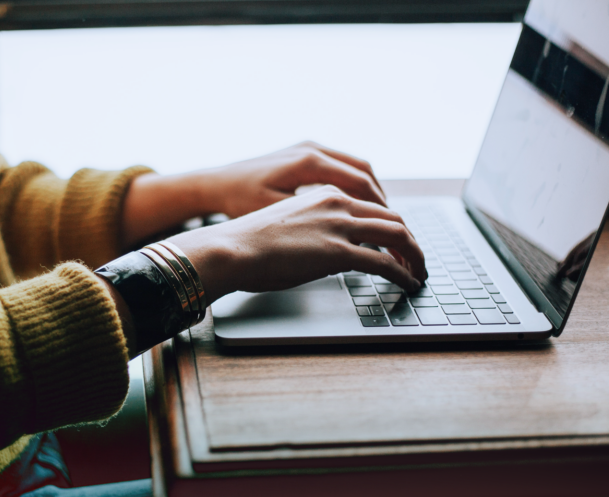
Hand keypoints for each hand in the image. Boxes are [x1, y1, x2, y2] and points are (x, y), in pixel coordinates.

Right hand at [168, 185, 426, 303]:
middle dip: (410, 241)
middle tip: (416, 259)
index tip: (397, 243)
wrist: (230, 248)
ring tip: (419, 273)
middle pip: (392, 217)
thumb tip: (326, 253)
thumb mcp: (287, 225)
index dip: (391, 226)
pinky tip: (408, 283)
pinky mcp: (338, 252)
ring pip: (398, 235)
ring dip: (415, 256)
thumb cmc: (247, 242)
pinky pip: (386, 262)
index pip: (372, 206)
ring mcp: (340, 226)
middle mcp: (337, 203)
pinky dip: (404, 273)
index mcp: (324, 194)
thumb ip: (314, 230)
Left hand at [195, 140, 385, 217]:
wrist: (215, 183)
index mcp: (309, 162)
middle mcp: (312, 149)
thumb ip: (314, 222)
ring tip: (379, 218)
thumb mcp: (277, 215)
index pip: (360, 183)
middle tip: (393, 226)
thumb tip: (350, 237)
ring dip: (370, 191)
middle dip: (381, 201)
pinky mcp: (303, 152)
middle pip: (364, 172)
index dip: (380, 209)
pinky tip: (356, 206)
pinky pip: (341, 165)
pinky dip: (355, 185)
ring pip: (355, 166)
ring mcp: (308, 147)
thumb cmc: (239, 202)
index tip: (391, 229)